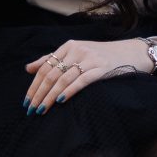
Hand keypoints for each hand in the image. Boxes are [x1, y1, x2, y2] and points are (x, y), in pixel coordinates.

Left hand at [24, 39, 150, 113]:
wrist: (130, 53)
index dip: (34, 85)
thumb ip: (52, 59)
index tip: (26, 101)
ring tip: (42, 110)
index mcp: (68, 46)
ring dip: (50, 96)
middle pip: (52, 74)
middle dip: (39, 93)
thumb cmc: (100, 56)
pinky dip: (69, 91)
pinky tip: (61, 100)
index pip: (45, 67)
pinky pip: (81, 81)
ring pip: (64, 79)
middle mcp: (77, 50)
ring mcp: (89, 59)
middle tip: (31, 109)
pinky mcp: (101, 69)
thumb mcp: (75, 53)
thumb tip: (28, 68)